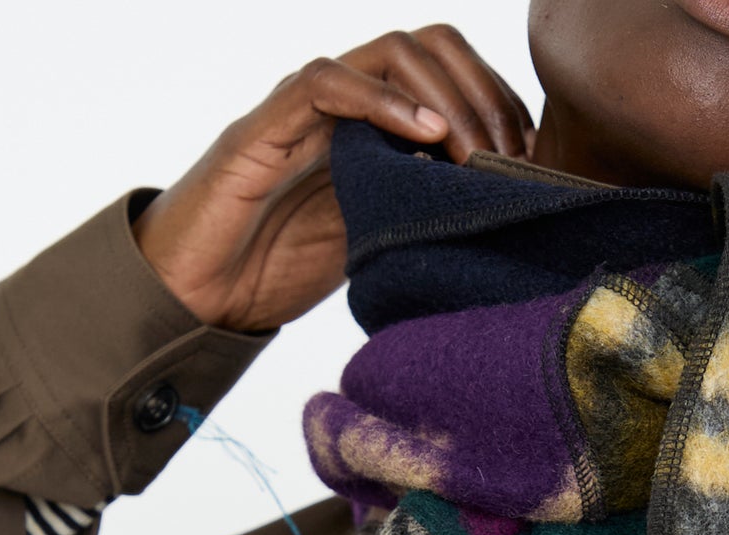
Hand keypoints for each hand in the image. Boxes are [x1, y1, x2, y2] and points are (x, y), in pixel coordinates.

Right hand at [132, 28, 535, 333]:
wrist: (198, 294)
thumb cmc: (278, 269)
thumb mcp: (377, 242)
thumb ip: (423, 216)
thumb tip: (498, 229)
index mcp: (374, 125)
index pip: (448, 73)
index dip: (497, 101)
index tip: (529, 158)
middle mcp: (344, 102)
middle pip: (430, 47)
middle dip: (483, 94)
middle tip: (508, 159)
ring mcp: (305, 107)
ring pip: (389, 52)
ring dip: (446, 96)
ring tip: (472, 154)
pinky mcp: (265, 125)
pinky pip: (325, 82)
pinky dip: (382, 99)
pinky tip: (425, 134)